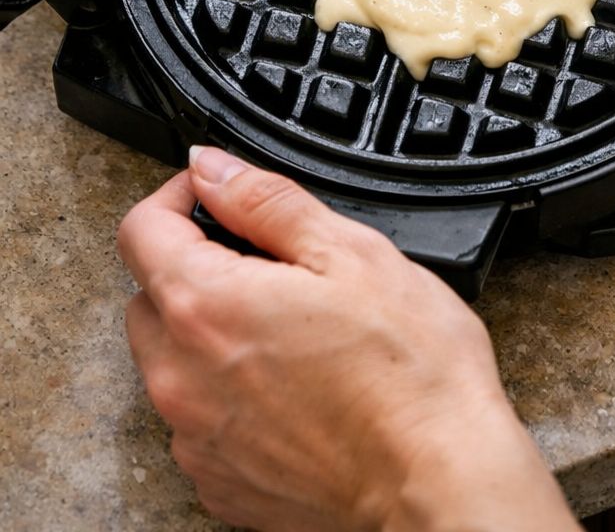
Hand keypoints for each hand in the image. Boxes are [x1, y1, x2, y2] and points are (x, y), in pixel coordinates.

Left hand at [118, 148, 578, 531]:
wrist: (438, 482)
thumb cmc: (408, 372)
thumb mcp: (349, 251)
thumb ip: (265, 200)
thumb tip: (211, 168)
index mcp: (206, 306)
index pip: (141, 230)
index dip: (178, 196)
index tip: (216, 195)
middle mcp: (181, 377)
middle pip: (149, 296)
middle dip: (193, 265)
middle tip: (269, 264)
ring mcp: (195, 438)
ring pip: (170, 360)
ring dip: (208, 333)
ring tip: (290, 330)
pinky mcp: (219, 482)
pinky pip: (196, 419)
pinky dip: (227, 393)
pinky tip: (292, 386)